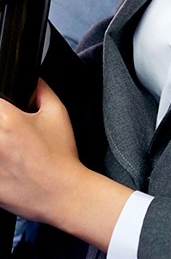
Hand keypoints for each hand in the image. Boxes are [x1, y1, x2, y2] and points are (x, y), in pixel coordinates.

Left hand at [0, 78, 134, 248]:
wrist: (62, 194)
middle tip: (9, 132)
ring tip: (9, 148)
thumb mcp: (58, 112)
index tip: (6, 110)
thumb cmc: (60, 155)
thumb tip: (32, 80)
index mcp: (7, 121)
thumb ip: (42, 89)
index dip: (2, 104)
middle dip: (0, 123)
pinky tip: (8, 163)